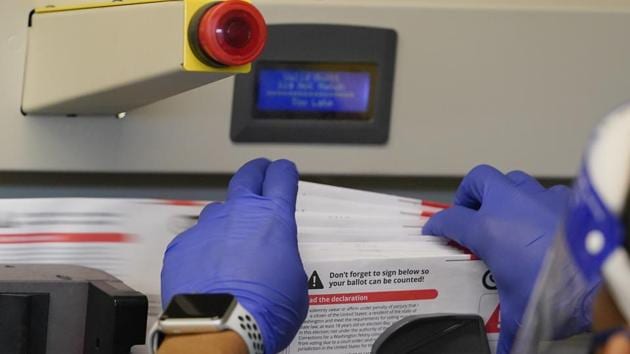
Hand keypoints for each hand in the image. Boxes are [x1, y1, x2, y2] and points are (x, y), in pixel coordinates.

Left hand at [161, 158, 308, 353]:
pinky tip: (209, 271)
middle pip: (246, 177)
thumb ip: (284, 258)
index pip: (281, 177)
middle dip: (255, 172)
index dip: (284, 172)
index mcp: (272, 218)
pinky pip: (195, 241)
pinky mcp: (181, 246)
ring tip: (231, 246)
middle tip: (259, 173)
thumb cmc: (262, 311)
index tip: (283, 172)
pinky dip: (203, 250)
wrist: (220, 328)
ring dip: (227, 222)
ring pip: (218, 212)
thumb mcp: (295, 283)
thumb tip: (277, 262)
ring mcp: (206, 228)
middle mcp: (238, 214)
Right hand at [423, 165, 571, 353]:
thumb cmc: (556, 290)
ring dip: (501, 193)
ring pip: (510, 179)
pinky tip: (539, 222)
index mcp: (488, 228)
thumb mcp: (519, 311)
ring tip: (502, 214)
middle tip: (467, 213)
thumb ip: (502, 328)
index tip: (434, 230)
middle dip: (468, 195)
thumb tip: (502, 351)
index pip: (450, 218)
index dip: (437, 225)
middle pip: (477, 180)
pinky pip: (543, 192)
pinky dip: (536, 202)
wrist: (599, 279)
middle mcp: (510, 204)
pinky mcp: (565, 200)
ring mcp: (538, 197)